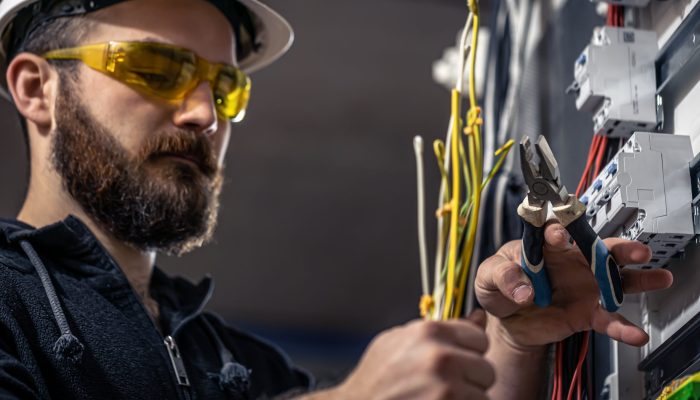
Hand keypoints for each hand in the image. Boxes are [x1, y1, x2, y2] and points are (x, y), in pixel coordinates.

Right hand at [330, 310, 493, 399]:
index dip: (468, 351)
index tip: (455, 361)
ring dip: (465, 399)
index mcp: (430, 332)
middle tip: (445, 385)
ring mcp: (446, 388)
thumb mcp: (399, 341)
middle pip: (486, 369)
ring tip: (437, 397)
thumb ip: (441, 329)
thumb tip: (479, 317)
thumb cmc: (376, 376)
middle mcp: (441, 357)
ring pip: (482, 395)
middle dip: (470, 379)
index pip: (479, 338)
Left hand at [475, 222, 672, 348]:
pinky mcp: (586, 313)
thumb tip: (522, 290)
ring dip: (638, 278)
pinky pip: (608, 319)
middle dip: (619, 248)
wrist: (507, 319)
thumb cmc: (499, 286)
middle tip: (635, 250)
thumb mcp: (488, 276)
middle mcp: (571, 262)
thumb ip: (502, 276)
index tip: (557, 235)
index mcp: (545, 246)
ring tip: (659, 277)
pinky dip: (622, 327)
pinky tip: (635, 334)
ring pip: (615, 280)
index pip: (555, 233)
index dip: (557, 232)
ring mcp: (583, 287)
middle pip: (599, 250)